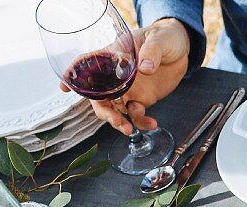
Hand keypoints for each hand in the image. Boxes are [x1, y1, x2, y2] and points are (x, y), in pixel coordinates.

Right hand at [62, 18, 189, 133]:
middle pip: (99, 96)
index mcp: (112, 56)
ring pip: (115, 109)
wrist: (181, 50)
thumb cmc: (164, 37)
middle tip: (115, 121)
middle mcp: (115, 76)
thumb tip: (145, 68)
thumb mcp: (158, 39)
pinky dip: (142, 122)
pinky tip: (152, 124)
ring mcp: (128, 90)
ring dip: (119, 122)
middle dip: (103, 111)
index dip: (73, 75)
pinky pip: (137, 115)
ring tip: (130, 129)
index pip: (86, 64)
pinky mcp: (142, 99)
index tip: (65, 88)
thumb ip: (151, 52)